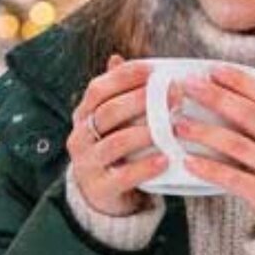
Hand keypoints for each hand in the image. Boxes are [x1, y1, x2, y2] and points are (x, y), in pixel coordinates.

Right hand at [67, 53, 182, 216]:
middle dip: (142, 101)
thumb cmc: (114, 151)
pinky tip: (165, 159)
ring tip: (171, 127)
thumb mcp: (111, 122)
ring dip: (145, 132)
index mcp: (83, 115)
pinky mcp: (100, 188)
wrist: (101, 197)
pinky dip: (145, 167)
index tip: (155, 70)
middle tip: (174, 95)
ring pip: (115, 143)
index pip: (99, 88)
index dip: (125, 76)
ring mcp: (87, 163)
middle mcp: (80, 136)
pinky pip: (123, 176)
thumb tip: (117, 57)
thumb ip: (116, 93)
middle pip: (108, 112)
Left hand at [172, 64, 254, 234]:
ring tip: (179, 125)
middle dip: (216, 98)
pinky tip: (188, 162)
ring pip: (238, 145)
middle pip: (249, 115)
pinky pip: (234, 178)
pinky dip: (209, 168)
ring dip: (206, 132)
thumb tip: (215, 94)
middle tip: (187, 87)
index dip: (239, 81)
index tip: (212, 70)